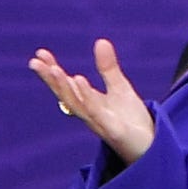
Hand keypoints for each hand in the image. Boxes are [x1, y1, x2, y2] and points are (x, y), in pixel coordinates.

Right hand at [29, 38, 154, 163]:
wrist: (152, 148)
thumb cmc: (132, 121)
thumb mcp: (120, 89)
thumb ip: (108, 68)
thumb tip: (100, 40)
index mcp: (89, 104)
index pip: (67, 86)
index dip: (52, 71)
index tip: (39, 53)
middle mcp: (90, 115)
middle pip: (66, 96)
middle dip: (51, 80)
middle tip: (35, 62)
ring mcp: (101, 124)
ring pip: (78, 106)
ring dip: (65, 88)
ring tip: (54, 69)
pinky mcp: (115, 132)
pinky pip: (99, 115)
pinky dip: (88, 99)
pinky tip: (80, 81)